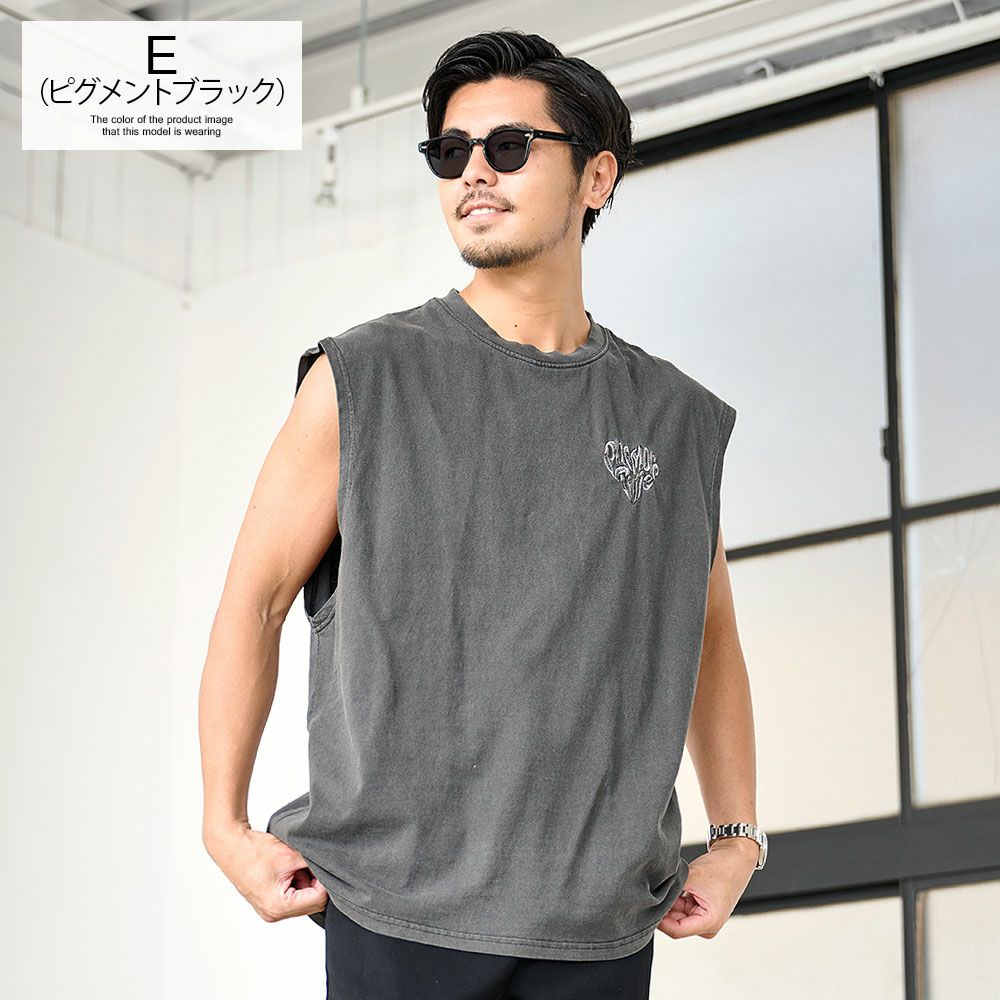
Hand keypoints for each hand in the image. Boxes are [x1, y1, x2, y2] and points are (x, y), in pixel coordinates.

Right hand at [204, 824, 327, 921]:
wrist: (230, 845)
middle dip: (315, 882)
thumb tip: (332, 866)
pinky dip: (296, 882)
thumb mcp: (290, 855)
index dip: (325, 880)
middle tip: (307, 862)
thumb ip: (313, 864)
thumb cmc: (253, 850)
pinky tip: (288, 868)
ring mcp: (270, 910)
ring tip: (294, 864)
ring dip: (305, 881)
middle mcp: (273, 914)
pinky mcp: (269, 902)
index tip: (323, 864)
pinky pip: (292, 896)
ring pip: (303, 900)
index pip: (318, 900)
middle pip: (312, 903)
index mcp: (278, 907)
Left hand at [655, 839, 757, 938]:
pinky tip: (677, 886)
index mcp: (710, 923)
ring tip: (671, 885)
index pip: (676, 930)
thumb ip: (671, 890)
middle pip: (676, 923)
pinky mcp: (702, 910)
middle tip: (655, 892)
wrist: (736, 856)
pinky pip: (682, 908)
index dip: (660, 921)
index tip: (648, 907)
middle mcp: (709, 925)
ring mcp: (705, 918)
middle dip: (665, 909)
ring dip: (671, 902)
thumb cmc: (722, 867)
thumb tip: (651, 898)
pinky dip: (677, 898)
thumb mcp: (691, 878)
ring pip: (677, 915)